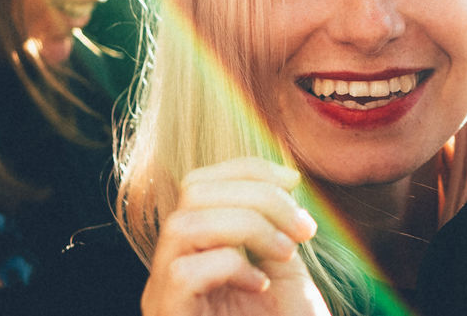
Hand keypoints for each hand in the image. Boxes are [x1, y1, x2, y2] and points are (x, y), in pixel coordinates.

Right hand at [141, 157, 328, 315]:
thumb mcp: (282, 267)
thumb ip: (273, 224)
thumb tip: (281, 178)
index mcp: (195, 250)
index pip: (200, 182)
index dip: (247, 168)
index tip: (295, 180)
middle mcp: (170, 269)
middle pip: (192, 193)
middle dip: (256, 195)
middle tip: (302, 229)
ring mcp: (164, 298)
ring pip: (183, 224)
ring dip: (247, 225)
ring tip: (286, 253)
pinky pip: (184, 273)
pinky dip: (230, 266)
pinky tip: (260, 284)